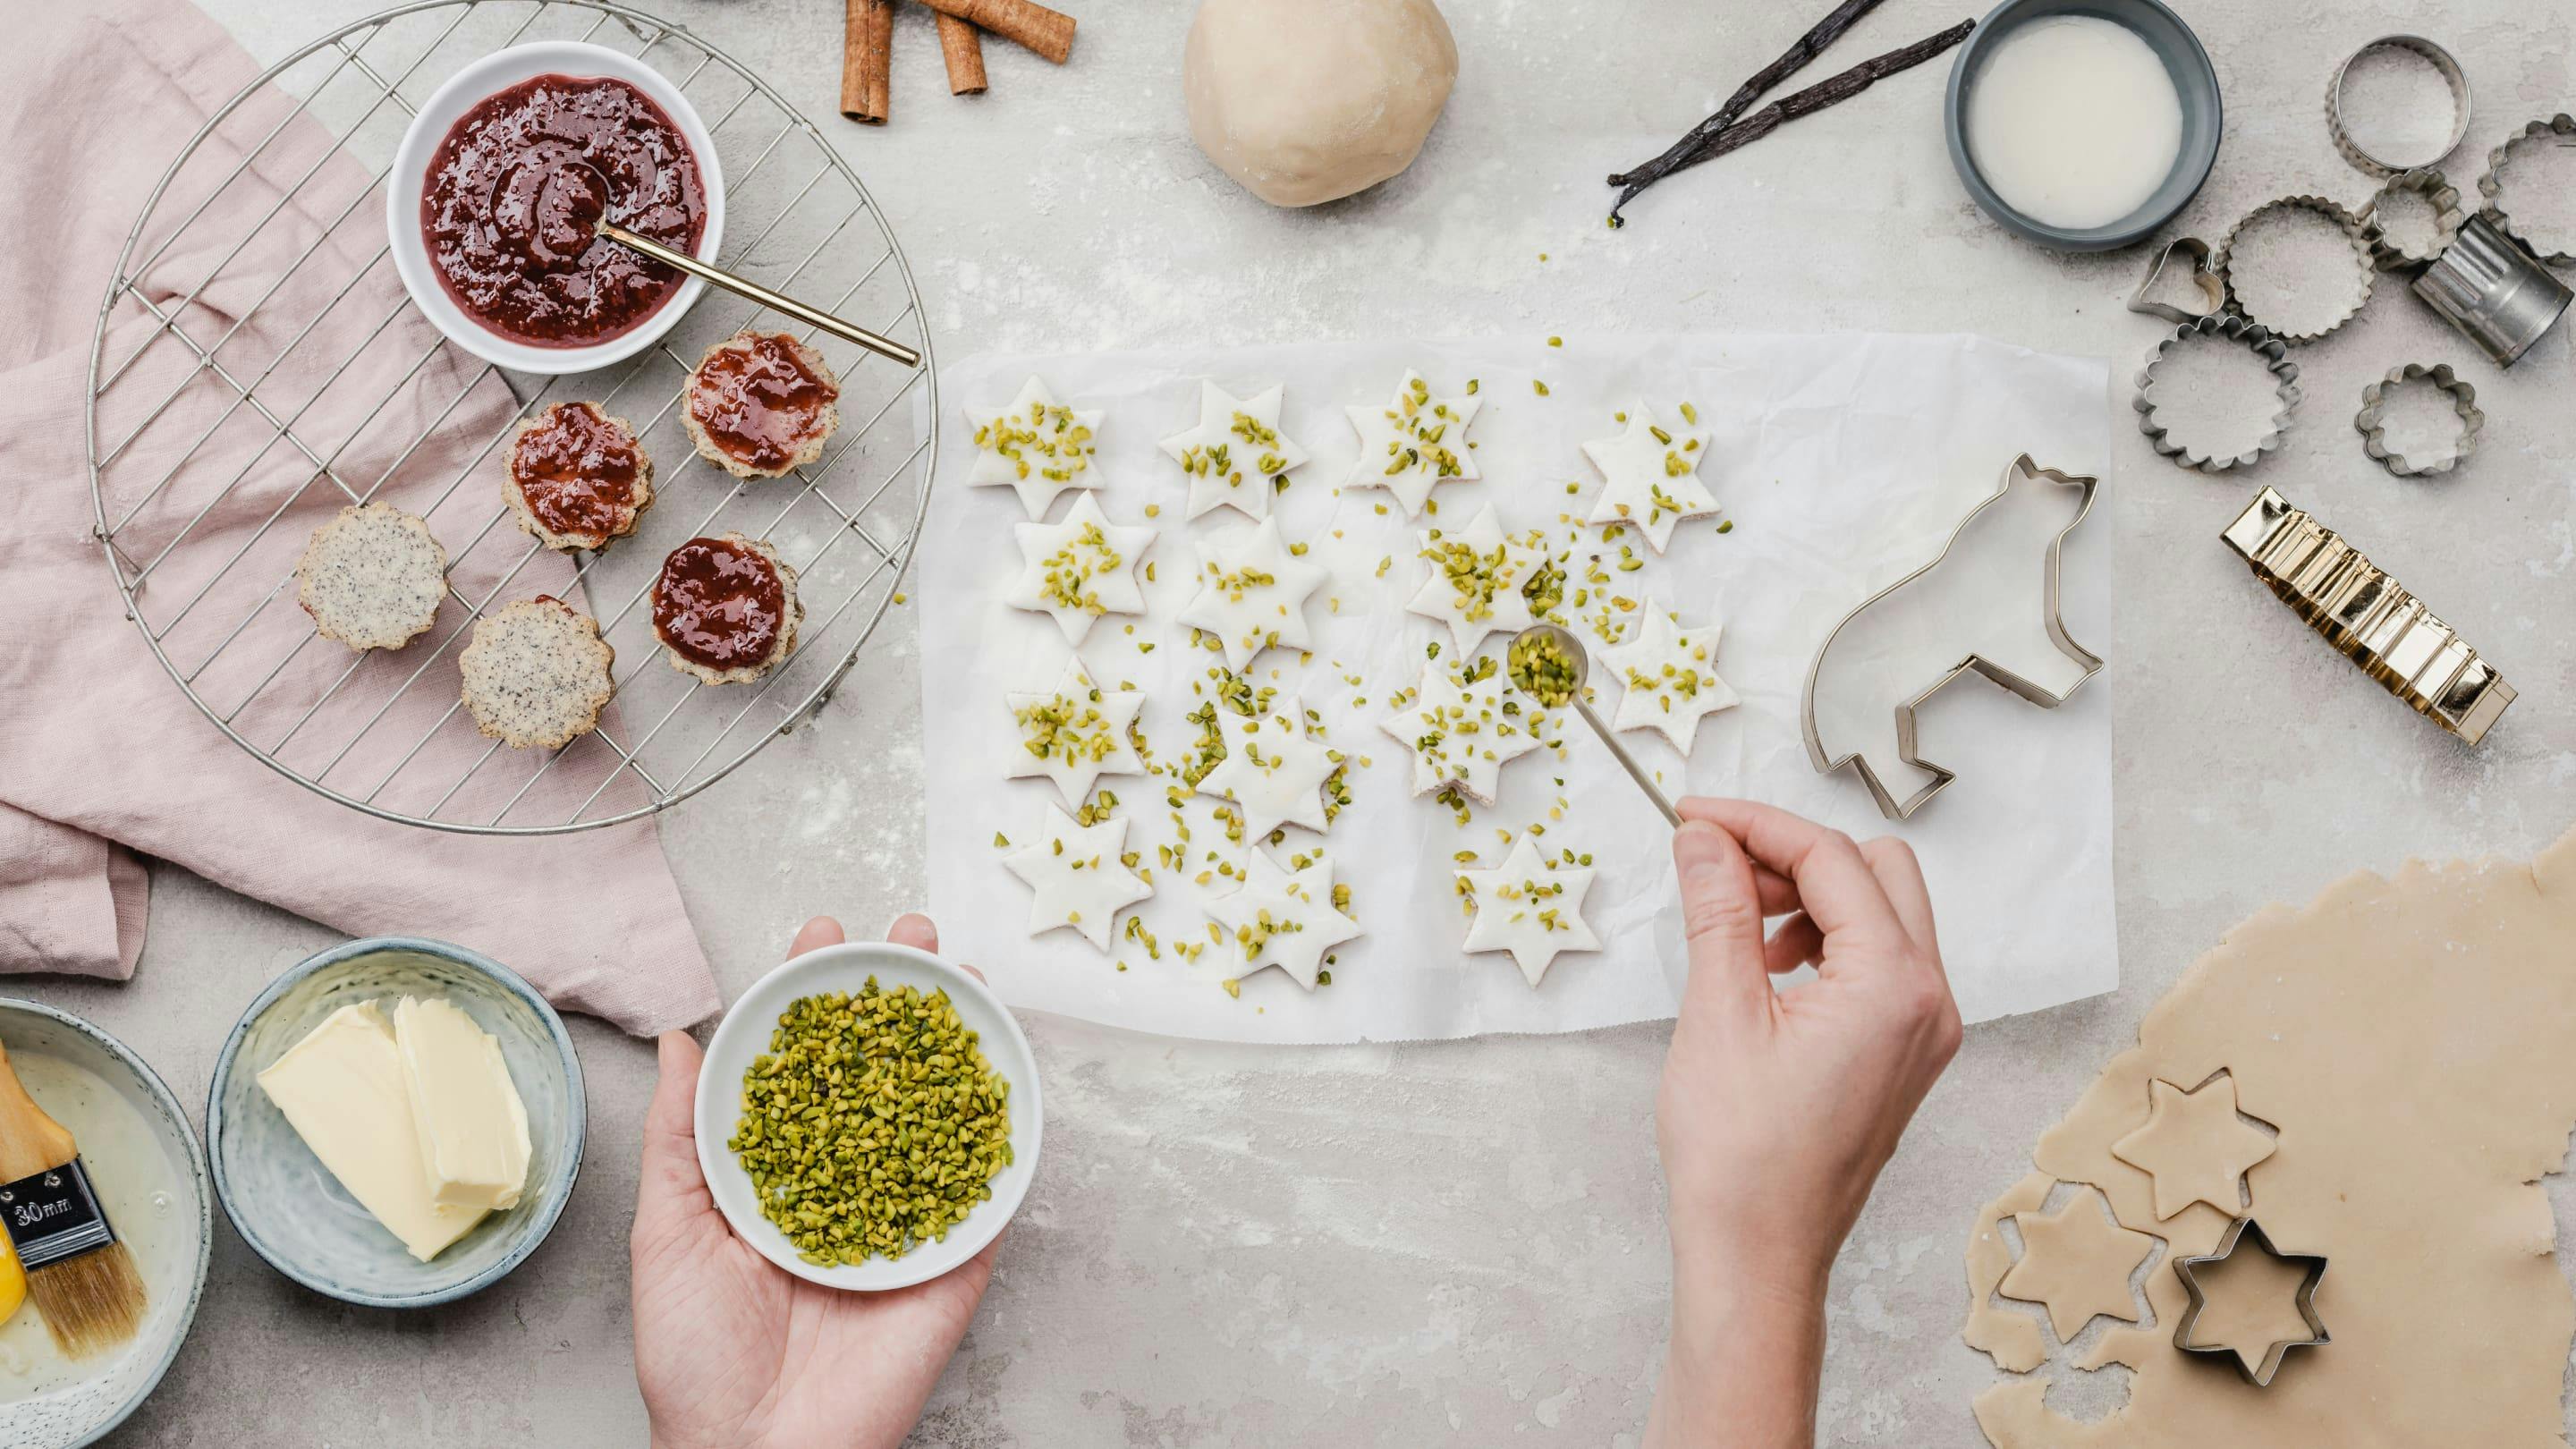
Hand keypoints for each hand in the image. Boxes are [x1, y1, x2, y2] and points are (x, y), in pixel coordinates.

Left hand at [632, 915, 999, 1448]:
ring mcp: (903, 1217)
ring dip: (957, 1039)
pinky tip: (1003, 1069)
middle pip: (881, 1071)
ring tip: (963, 973)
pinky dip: (1001, 1129)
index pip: (803, 1065)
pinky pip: (984, 1189)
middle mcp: (846, 1182)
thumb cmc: (695, 1358)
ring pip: (938, 1112)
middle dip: (898, 998)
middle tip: (908, 934)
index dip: (813, 998)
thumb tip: (680, 1038)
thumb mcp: (668, 1231)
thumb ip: (680, 1135)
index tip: (819, 934)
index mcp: (778, 1172)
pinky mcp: (953, 1259)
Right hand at [1645, 799, 1961, 1448]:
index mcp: (1895, 985)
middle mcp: (1930, 1001)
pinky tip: (1765, 970)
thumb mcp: (1717, 1012)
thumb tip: (1706, 840)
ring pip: (1881, 914)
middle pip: (1877, 872)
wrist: (1757, 1254)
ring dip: (1810, 898)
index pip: (1832, 859)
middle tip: (1718, 867)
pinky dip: (1824, 943)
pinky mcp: (1905, 1054)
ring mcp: (1924, 1032)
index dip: (1757, 825)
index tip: (1695, 816)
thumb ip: (1719, 909)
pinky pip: (1878, 964)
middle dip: (1795, 855)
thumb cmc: (1741, 1157)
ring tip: (1736, 927)